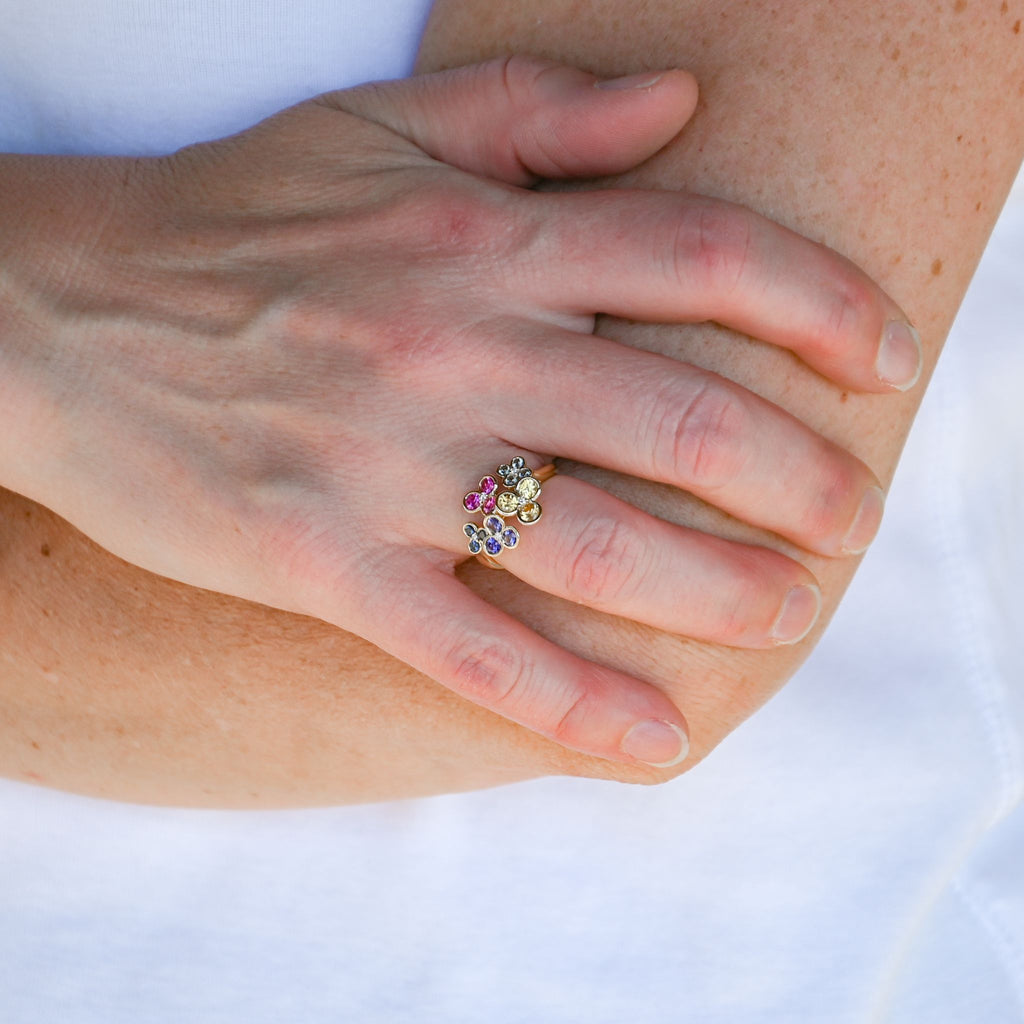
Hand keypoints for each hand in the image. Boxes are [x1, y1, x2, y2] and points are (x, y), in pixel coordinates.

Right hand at [0, 57, 918, 768]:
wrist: (65, 312)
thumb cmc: (234, 221)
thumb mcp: (389, 128)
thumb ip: (544, 109)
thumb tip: (685, 103)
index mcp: (482, 235)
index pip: (703, 253)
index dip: (821, 304)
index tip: (881, 357)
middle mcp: (452, 345)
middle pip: (679, 414)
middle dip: (798, 475)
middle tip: (852, 518)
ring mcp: (386, 464)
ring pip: (595, 539)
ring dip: (716, 589)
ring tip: (786, 614)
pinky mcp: (321, 563)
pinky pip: (469, 651)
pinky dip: (570, 707)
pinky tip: (652, 743)